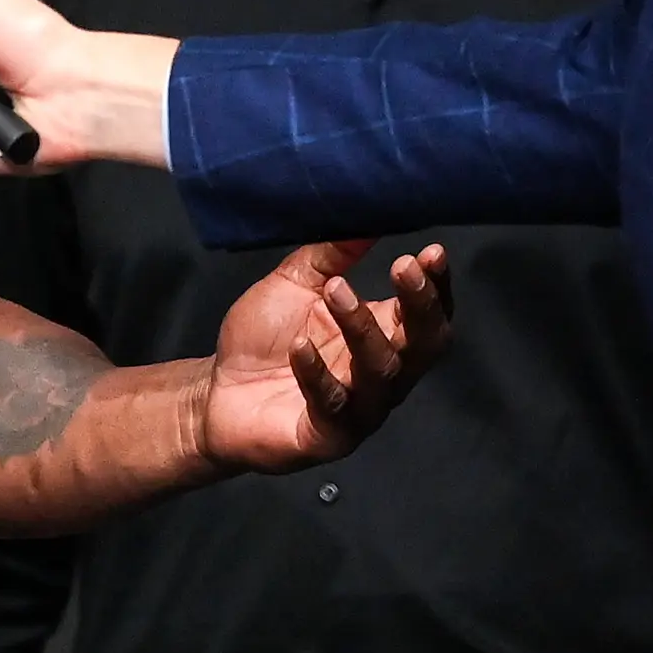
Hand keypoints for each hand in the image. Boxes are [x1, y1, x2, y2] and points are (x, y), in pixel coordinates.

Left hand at [199, 240, 450, 472]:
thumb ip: (332, 255)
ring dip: (362, 328)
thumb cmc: (265, 338)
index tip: (430, 252)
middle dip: (420, 305)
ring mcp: (360, 410)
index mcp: (385, 336)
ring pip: (382, 372)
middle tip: (403, 267)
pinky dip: (317, 373)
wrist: (216, 392)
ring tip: (335, 291)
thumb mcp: (297, 284)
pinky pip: (332, 404)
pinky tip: (299, 345)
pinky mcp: (327, 436)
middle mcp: (384, 375)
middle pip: (426, 346)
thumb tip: (368, 216)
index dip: (436, 286)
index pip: (430, 314)